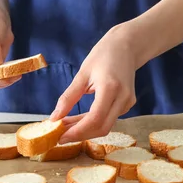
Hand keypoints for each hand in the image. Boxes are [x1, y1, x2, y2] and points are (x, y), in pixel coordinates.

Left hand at [50, 25, 138, 142]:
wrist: (127, 46)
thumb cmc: (103, 55)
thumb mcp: (82, 74)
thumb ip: (68, 97)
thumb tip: (54, 117)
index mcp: (110, 88)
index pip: (95, 118)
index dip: (77, 131)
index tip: (60, 137)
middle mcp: (123, 98)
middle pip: (102, 128)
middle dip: (80, 134)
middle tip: (60, 135)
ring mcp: (128, 102)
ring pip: (106, 125)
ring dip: (85, 129)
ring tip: (66, 126)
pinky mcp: (128, 104)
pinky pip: (109, 119)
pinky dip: (93, 122)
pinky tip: (79, 119)